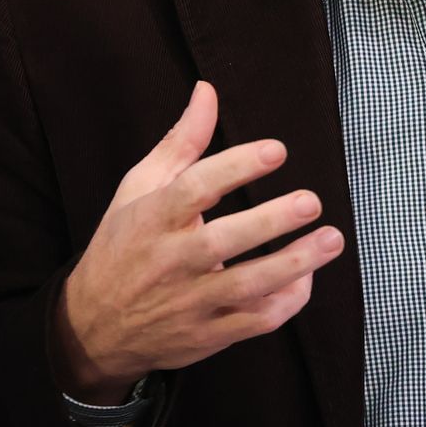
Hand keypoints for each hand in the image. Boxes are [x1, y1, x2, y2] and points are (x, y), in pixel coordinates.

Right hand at [51, 80, 344, 402]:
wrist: (93, 328)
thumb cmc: (123, 246)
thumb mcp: (139, 188)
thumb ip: (181, 141)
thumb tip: (208, 91)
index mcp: (151, 220)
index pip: (193, 189)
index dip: (236, 167)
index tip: (276, 150)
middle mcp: (170, 262)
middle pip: (222, 241)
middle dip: (271, 221)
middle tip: (312, 201)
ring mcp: (189, 303)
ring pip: (245, 287)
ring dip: (294, 264)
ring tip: (332, 240)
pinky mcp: (207, 335)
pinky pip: (254, 322)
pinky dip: (287, 301)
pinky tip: (308, 276)